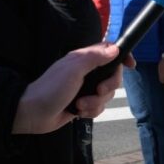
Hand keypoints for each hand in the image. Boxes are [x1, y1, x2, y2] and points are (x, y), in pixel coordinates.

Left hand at [12, 43, 130, 134]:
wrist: (33, 114)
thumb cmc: (50, 89)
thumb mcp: (74, 69)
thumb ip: (95, 57)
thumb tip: (115, 49)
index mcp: (84, 59)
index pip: (110, 51)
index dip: (123, 56)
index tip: (131, 65)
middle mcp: (86, 72)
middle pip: (113, 76)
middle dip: (109, 87)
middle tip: (98, 90)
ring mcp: (85, 88)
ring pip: (107, 94)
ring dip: (96, 102)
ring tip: (80, 104)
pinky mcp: (83, 104)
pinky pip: (99, 107)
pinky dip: (92, 111)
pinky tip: (79, 112)